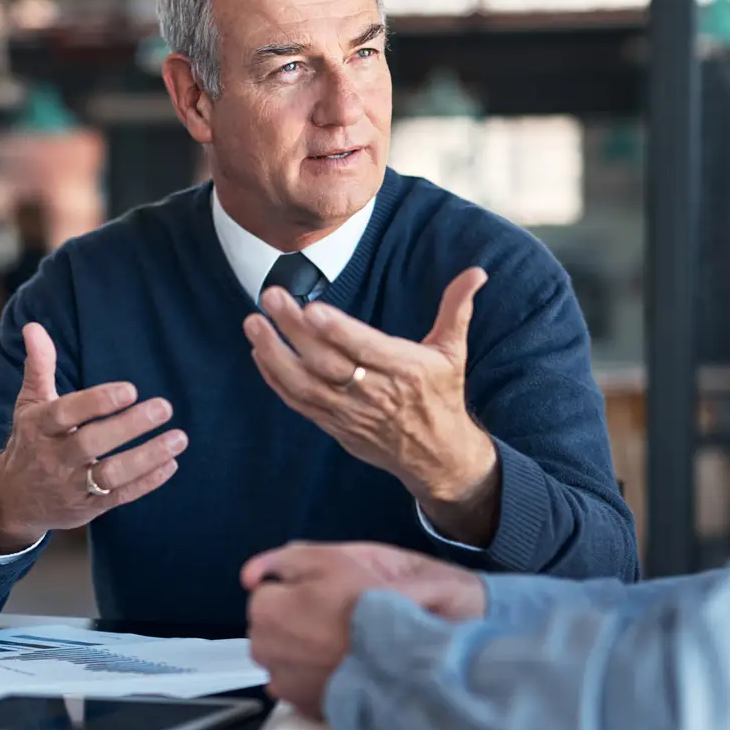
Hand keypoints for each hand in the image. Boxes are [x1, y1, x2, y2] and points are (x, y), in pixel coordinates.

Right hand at [0, 323, 187, 552]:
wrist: (13, 500)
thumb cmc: (30, 441)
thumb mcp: (29, 405)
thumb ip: (39, 366)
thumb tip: (33, 326)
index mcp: (39, 427)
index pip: (65, 412)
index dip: (96, 401)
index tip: (130, 389)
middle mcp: (53, 457)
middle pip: (91, 443)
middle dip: (129, 426)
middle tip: (165, 406)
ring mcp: (71, 486)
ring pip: (109, 475)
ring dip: (147, 457)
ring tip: (179, 438)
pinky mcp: (88, 507)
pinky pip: (120, 497)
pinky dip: (147, 482)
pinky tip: (171, 464)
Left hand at [242, 542, 486, 718]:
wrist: (404, 659)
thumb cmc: (367, 603)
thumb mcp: (327, 559)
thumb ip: (280, 561)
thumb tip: (249, 576)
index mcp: (265, 612)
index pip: (266, 594)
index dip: (297, 591)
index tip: (325, 594)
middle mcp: (264, 652)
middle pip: (272, 628)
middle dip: (294, 620)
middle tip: (335, 617)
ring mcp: (283, 685)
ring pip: (284, 657)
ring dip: (301, 649)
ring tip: (340, 643)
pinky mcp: (305, 708)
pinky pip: (300, 684)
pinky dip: (314, 676)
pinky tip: (341, 667)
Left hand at [243, 268, 500, 544]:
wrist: (437, 456)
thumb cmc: (442, 396)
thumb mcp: (453, 352)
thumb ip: (457, 308)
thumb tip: (477, 272)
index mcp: (407, 370)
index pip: (367, 349)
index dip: (339, 331)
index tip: (313, 309)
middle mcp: (376, 393)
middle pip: (329, 362)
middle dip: (295, 330)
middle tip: (270, 297)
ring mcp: (351, 413)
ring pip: (306, 385)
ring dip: (276, 355)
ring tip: (252, 323)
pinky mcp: (335, 426)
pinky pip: (300, 404)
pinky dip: (276, 380)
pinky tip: (260, 353)